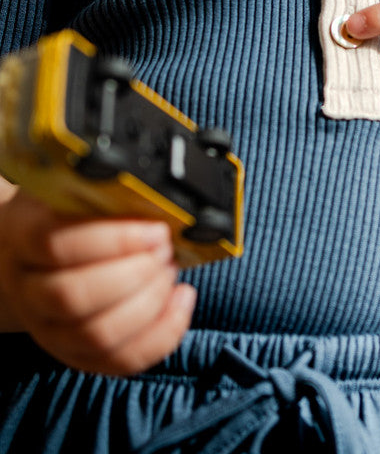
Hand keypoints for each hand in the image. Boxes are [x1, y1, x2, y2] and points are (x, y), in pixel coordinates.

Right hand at [0, 190, 195, 374]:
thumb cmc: (70, 216)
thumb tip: (161, 201)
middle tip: (165, 251)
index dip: (115, 240)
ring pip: (96, 335)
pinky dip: (162, 333)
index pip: (57, 245)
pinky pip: (120, 361)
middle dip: (136, 274)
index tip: (157, 229)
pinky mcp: (76, 354)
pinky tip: (180, 299)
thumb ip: (108, 196)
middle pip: (74, 296)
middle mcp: (29, 289)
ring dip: (150, 304)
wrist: (36, 256)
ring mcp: (49, 329)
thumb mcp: (77, 193)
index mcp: (24, 238)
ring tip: (170, 272)